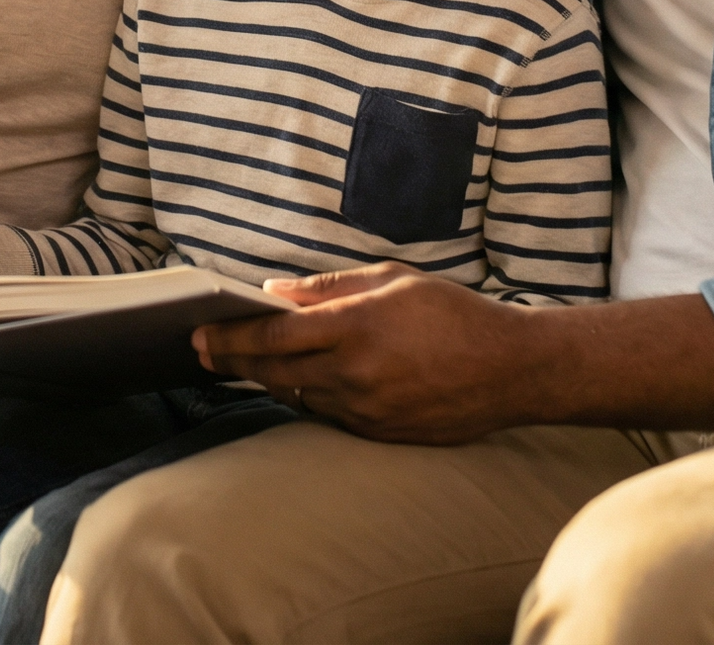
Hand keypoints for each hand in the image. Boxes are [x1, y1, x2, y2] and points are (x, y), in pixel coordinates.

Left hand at [193, 267, 713, 443]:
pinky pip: (328, 416)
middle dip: (233, 362)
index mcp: (358, 328)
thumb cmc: (454, 313)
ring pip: (297, 397)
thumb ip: (332, 288)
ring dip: (266, 381)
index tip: (199, 334)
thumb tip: (277, 293)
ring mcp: (368, 410)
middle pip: (274, 373)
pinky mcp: (381, 433)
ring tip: (237, 365)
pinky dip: (305, 397)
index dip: (230, 338)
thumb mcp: (394, 281)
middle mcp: (357, 374)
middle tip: (202, 352)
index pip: (274, 338)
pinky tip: (291, 383)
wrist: (515, 370)